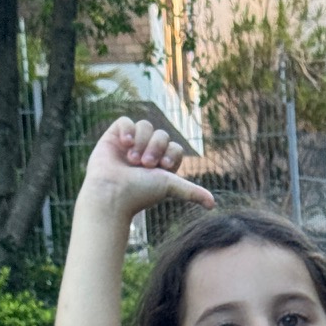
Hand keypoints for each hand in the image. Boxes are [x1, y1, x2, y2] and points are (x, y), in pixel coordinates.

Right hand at [80, 116, 214, 220]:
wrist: (112, 193)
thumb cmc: (140, 192)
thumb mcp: (171, 187)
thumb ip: (191, 192)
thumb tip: (213, 204)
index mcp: (161, 166)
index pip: (175, 147)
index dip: (170, 153)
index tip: (161, 168)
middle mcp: (146, 153)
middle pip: (162, 135)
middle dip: (156, 148)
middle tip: (144, 165)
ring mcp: (130, 144)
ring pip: (145, 126)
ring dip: (142, 142)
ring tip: (132, 160)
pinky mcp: (114, 137)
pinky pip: (125, 121)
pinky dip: (127, 129)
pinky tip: (124, 143)